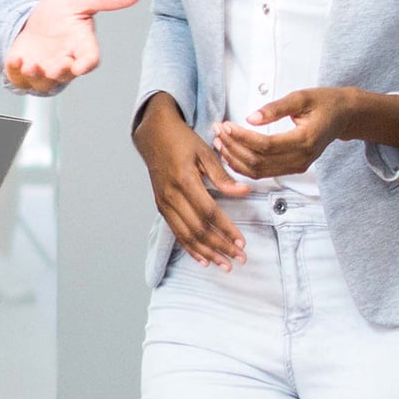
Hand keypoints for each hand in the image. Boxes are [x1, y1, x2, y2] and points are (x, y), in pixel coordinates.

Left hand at [4, 0, 139, 91]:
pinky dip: (16, 72)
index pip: (90, 59)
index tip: (82, 65)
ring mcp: (44, 69)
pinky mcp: (23, 70)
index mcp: (81, 46)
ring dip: (37, 76)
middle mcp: (65, 62)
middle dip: (60, 72)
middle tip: (55, 67)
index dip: (87, 63)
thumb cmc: (61, 12)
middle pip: (66, 75)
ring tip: (31, 65)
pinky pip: (20, 78)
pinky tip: (15, 60)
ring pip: (43, 82)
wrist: (32, 16)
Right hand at [134, 93, 249, 271]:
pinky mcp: (161, 205)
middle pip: (198, 229)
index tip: (242, 241)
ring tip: (224, 264)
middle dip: (220, 247)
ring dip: (207, 253)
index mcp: (185, 179)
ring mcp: (164, 202)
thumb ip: (223, 175)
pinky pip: (176, 232)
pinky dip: (190, 248)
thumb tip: (244, 191)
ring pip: (186, 235)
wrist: (154, 134)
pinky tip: (202, 259)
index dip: (226, 229)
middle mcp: (172, 194)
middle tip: (239, 258)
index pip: (209, 212)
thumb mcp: (204, 151)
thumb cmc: (181, 140)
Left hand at [212, 88, 352, 179]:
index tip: (226, 125)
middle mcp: (301, 158)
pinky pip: (265, 172)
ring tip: (219, 142)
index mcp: (305, 140)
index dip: (242, 137)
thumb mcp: (301, 97)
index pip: (266, 145)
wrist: (344, 115)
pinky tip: (231, 154)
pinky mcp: (293, 167)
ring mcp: (298, 166)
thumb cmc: (324, 103)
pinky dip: (245, 166)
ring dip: (236, 159)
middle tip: (217, 131)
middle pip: (259, 161)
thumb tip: (251, 118)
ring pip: (259, 171)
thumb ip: (275, 108)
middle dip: (234, 147)